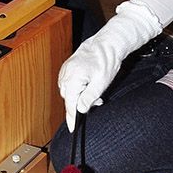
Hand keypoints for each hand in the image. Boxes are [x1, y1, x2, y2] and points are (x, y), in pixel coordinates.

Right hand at [58, 0, 160, 130]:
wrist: (106, 44)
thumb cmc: (106, 61)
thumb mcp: (101, 83)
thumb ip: (88, 98)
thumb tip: (80, 110)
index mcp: (73, 78)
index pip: (69, 103)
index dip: (71, 117)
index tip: (72, 128)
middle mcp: (66, 74)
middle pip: (68, 98)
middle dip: (80, 104)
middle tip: (97, 101)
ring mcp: (65, 69)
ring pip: (68, 91)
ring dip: (79, 95)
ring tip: (95, 91)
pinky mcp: (68, 67)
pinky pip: (68, 83)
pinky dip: (76, 87)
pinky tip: (88, 85)